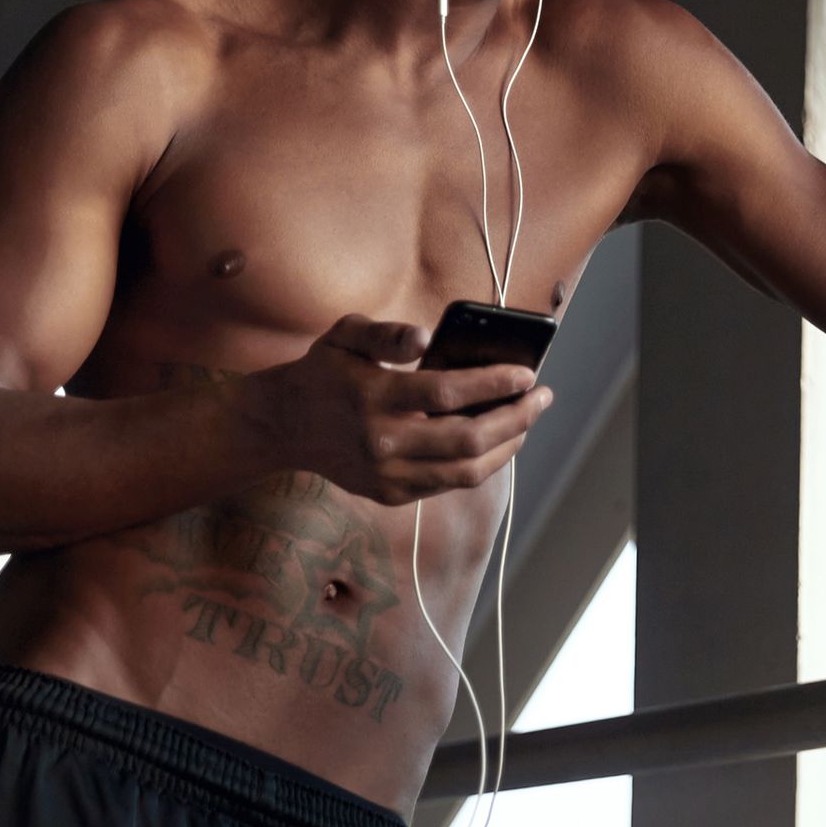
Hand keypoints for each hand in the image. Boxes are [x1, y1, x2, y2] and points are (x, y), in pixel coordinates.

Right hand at [259, 313, 553, 505]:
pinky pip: (448, 485)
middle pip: (467, 439)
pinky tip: (497, 441)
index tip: (526, 374)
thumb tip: (427, 336)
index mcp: (373, 396)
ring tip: (527, 421)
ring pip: (465, 472)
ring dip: (507, 447)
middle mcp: (382, 442)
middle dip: (515, 418)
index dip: (494, 383)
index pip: (447, 393)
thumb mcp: (345, 334)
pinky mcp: (390, 494)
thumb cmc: (324, 370)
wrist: (283, 424)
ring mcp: (386, 474)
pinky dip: (480, 465)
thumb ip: (387, 332)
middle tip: (542, 397)